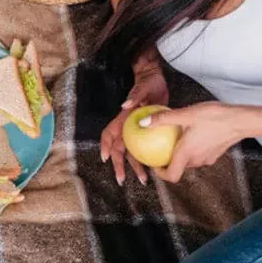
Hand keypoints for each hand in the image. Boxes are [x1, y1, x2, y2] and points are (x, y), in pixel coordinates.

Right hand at [100, 64, 169, 185]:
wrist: (158, 82)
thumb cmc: (149, 83)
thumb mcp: (143, 88)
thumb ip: (134, 96)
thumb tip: (124, 106)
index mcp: (123, 119)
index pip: (109, 134)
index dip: (105, 146)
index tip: (106, 158)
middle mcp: (127, 127)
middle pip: (119, 149)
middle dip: (119, 165)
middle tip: (122, 179)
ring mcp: (137, 131)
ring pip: (133, 152)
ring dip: (135, 167)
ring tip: (144, 180)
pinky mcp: (148, 133)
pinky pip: (146, 149)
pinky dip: (149, 159)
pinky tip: (157, 169)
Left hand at [144, 102, 252, 182]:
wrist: (242, 119)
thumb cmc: (215, 117)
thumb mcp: (185, 114)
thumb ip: (163, 119)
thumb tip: (143, 122)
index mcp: (187, 153)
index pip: (172, 175)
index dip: (160, 174)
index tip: (153, 165)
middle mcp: (197, 159)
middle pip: (179, 167)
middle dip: (168, 160)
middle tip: (159, 148)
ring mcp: (208, 158)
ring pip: (189, 160)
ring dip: (181, 153)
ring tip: (173, 139)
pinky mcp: (216, 153)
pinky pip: (199, 154)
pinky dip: (192, 148)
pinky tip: (190, 134)